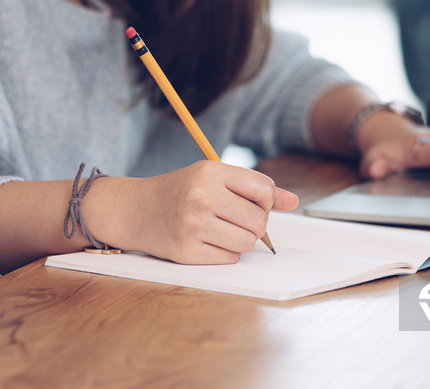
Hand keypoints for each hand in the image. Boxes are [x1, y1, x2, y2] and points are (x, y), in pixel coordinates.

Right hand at [83, 160, 297, 264]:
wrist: (136, 210)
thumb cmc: (181, 191)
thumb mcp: (214, 177)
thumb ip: (254, 188)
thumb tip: (293, 201)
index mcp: (210, 172)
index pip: (264, 190)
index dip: (265, 201)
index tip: (252, 202)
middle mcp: (201, 197)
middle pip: (260, 221)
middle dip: (255, 223)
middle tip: (235, 218)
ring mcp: (193, 226)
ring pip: (248, 242)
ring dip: (242, 239)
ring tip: (222, 229)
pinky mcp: (187, 252)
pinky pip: (230, 258)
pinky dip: (226, 252)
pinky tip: (208, 241)